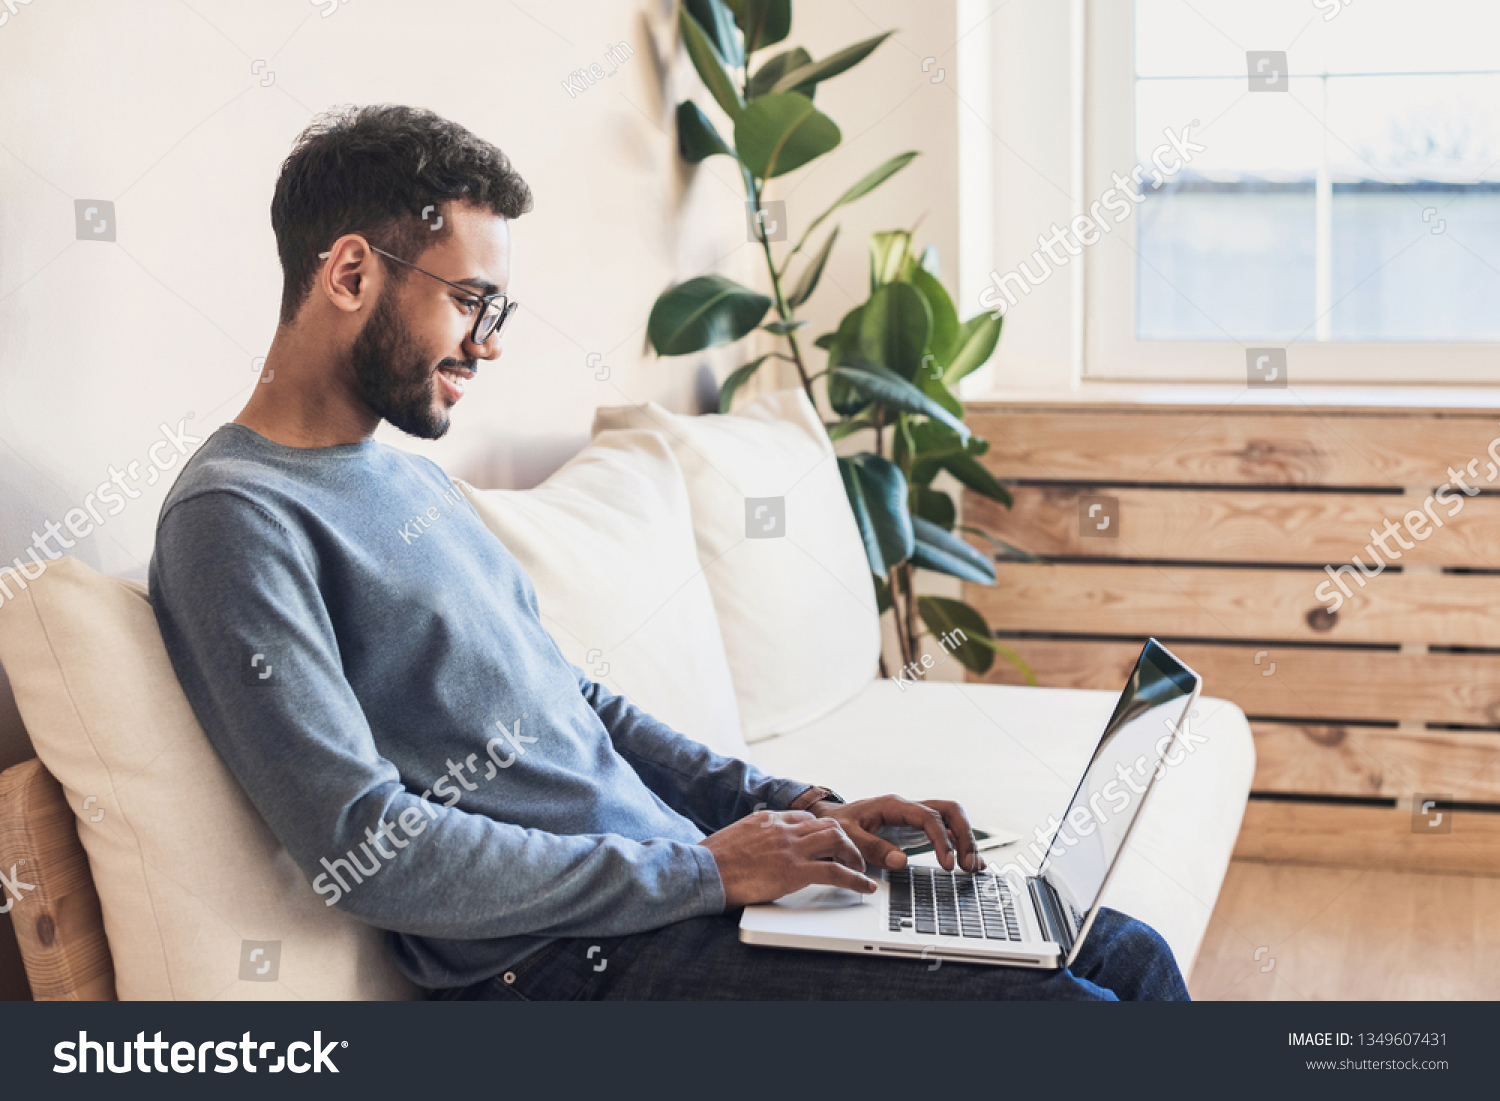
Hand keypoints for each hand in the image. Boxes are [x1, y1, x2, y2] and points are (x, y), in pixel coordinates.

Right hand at [700, 809, 876, 906]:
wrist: (702, 872)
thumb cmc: (710, 861)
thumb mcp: (733, 838)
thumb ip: (751, 838)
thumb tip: (754, 848)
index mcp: (767, 819)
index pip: (806, 818)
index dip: (822, 832)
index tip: (828, 843)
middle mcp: (783, 829)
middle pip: (828, 825)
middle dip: (845, 840)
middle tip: (851, 856)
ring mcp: (790, 848)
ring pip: (838, 841)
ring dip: (854, 856)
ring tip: (860, 870)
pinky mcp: (794, 871)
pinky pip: (835, 872)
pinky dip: (856, 880)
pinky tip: (864, 887)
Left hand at [810, 795, 982, 873]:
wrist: (829, 819)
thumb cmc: (837, 825)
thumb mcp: (847, 836)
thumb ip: (872, 848)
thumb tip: (901, 862)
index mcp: (894, 805)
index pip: (929, 817)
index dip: (942, 839)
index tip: (947, 864)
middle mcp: (909, 808)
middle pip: (949, 811)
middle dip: (964, 836)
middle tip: (968, 865)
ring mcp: (915, 817)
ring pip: (952, 818)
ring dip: (965, 840)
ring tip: (974, 867)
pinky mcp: (916, 828)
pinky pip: (945, 830)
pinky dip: (959, 844)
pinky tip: (969, 862)